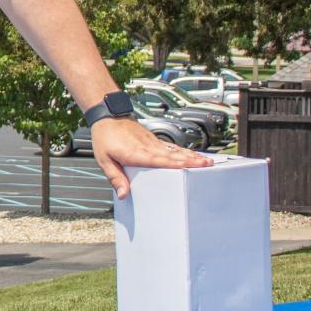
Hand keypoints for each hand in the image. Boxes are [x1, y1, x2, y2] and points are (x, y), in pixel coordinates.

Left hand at [89, 116, 211, 198]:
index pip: (157, 159)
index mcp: (135, 153)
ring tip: (206, 161)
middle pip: (171, 155)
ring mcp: (152, 142)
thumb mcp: (104, 160)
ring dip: (191, 156)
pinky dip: (183, 152)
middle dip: (190, 160)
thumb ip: (115, 177)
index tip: (187, 166)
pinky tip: (193, 156)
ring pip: (174, 150)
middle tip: (206, 164)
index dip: (172, 163)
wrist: (107, 116)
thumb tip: (124, 194)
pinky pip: (171, 147)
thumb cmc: (105, 137)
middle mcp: (147, 147)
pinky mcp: (154, 140)